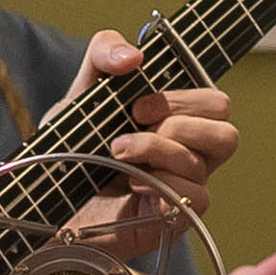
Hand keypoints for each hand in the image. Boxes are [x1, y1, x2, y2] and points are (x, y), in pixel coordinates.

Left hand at [58, 28, 236, 255]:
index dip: (182, 101)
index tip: (137, 106)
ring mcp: (183, 189)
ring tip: (119, 156)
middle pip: (227, 135)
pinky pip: (195, 199)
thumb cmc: (73, 149)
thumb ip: (104, 55)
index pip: (216, 105)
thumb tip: (133, 55)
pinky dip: (161, 186)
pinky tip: (131, 185)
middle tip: (132, 129)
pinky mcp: (173, 219)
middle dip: (178, 126)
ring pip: (203, 165)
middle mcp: (188, 156)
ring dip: (158, 152)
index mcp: (179, 123)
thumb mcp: (82, 93)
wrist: (49, 199)